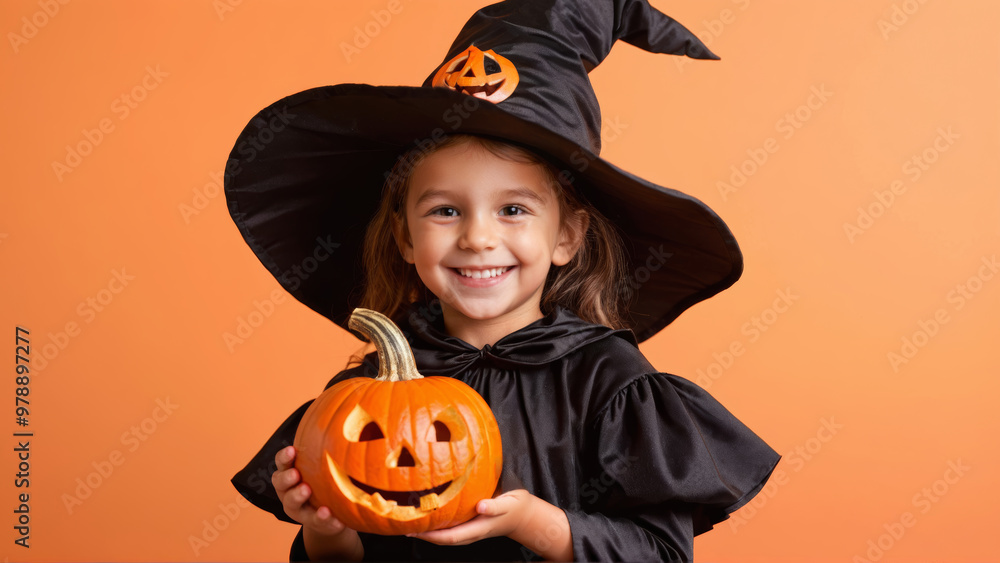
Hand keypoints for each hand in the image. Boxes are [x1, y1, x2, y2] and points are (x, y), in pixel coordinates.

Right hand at [271, 445, 349, 537]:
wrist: (333, 513)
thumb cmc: (326, 480)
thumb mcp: (325, 465)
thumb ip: (329, 449)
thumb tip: (350, 418)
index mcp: (290, 472)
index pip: (282, 462)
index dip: (285, 457)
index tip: (293, 450)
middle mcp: (288, 490)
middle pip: (280, 483)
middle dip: (286, 478)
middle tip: (296, 474)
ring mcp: (297, 509)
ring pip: (291, 504)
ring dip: (298, 496)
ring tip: (307, 490)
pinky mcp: (311, 523)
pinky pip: (316, 522)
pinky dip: (323, 519)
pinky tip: (334, 518)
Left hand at [408, 489, 533, 544]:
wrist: (523, 515)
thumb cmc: (515, 507)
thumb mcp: (509, 503)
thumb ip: (495, 505)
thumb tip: (480, 506)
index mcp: (478, 528)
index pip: (451, 537)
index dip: (431, 536)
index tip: (413, 530)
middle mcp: (471, 532)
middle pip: (442, 539)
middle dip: (422, 535)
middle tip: (402, 526)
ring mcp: (469, 530)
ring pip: (444, 535)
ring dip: (427, 531)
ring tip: (409, 521)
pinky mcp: (469, 524)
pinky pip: (449, 527)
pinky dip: (436, 524)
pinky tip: (427, 514)